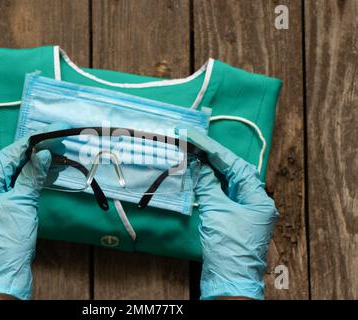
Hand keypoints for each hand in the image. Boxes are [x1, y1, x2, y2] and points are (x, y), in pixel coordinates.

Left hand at [0, 122, 67, 299]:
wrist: (7, 269)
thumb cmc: (10, 238)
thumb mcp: (23, 203)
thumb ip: (32, 176)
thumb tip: (43, 154)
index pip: (4, 158)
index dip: (24, 146)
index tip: (41, 135)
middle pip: (8, 165)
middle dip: (29, 153)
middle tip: (49, 143)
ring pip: (15, 176)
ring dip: (33, 166)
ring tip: (53, 156)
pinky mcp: (5, 208)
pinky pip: (18, 187)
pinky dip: (32, 180)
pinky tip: (46, 172)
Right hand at [178, 127, 278, 299]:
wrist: (229, 280)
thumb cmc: (228, 247)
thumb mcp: (217, 211)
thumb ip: (207, 185)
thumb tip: (198, 166)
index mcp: (258, 198)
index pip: (236, 167)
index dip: (215, 151)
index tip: (198, 138)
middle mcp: (254, 202)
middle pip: (233, 172)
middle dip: (212, 157)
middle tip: (194, 142)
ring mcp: (244, 211)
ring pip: (227, 183)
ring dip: (210, 169)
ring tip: (193, 154)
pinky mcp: (233, 219)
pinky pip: (222, 195)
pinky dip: (210, 185)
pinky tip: (198, 175)